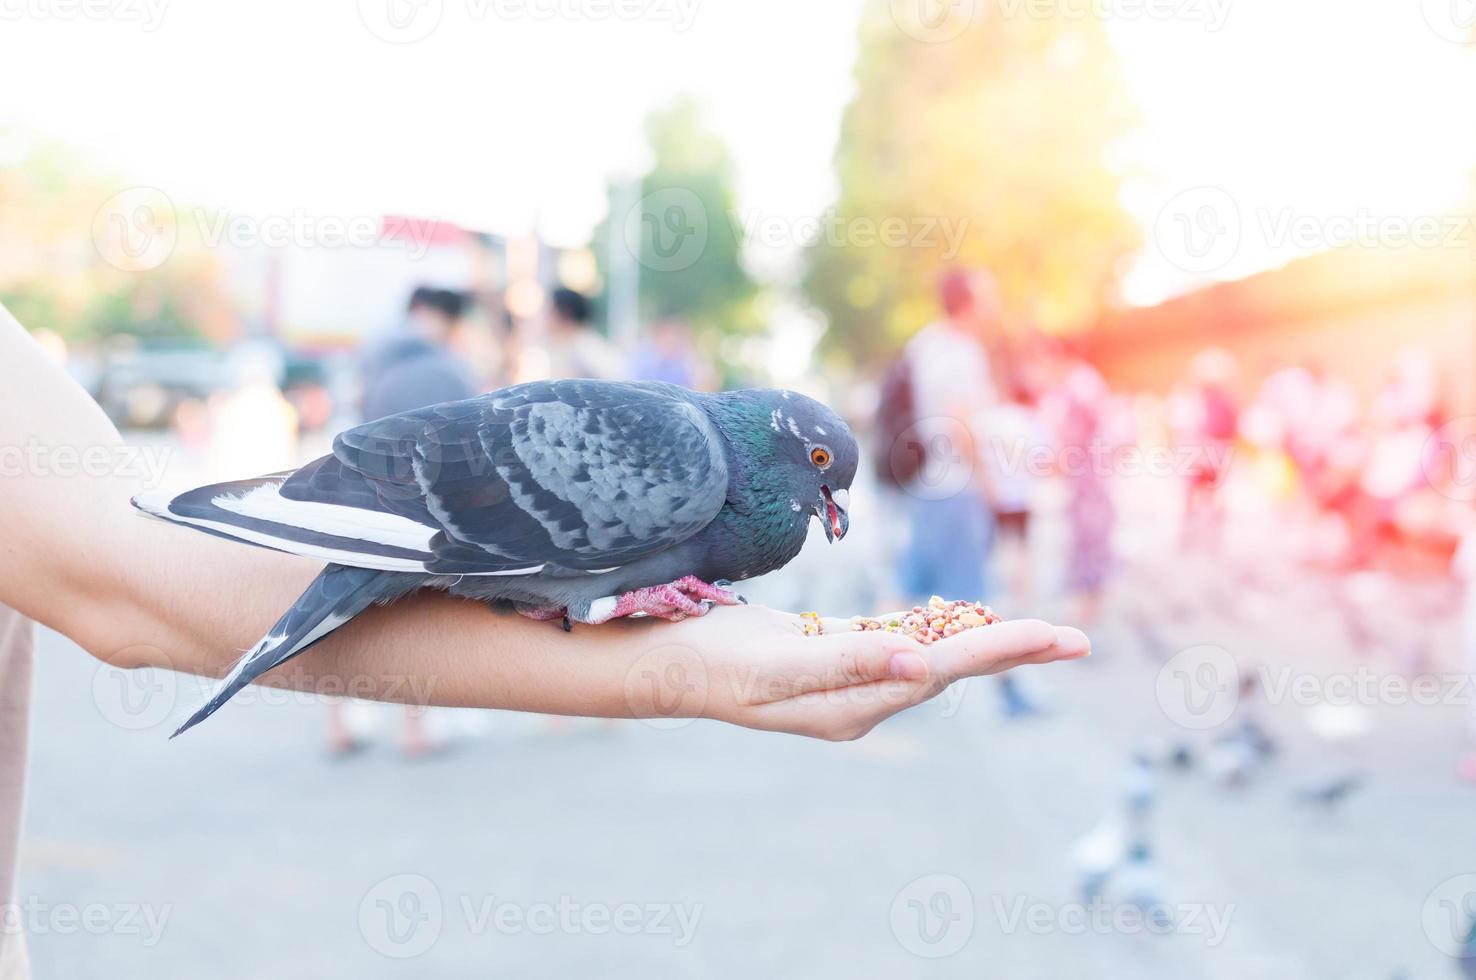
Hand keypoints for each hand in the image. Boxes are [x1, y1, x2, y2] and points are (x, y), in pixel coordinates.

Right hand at [621, 605, 1088, 740]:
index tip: (1055, 635)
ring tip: (1036, 634)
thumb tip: (921, 666)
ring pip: (930, 654)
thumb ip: (848, 664)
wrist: (663, 663)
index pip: (945, 669)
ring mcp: (846, 678)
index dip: (1001, 649)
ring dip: (982, 639)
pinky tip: (950, 618)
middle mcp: (860, 697)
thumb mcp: (777, 667)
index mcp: (855, 704)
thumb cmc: (713, 665)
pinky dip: (931, 627)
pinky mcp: (828, 653)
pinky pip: (895, 641)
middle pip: (953, 666)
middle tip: (1076, 638)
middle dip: (1013, 649)